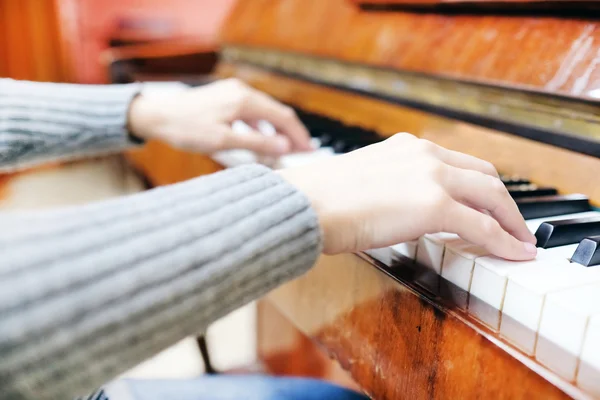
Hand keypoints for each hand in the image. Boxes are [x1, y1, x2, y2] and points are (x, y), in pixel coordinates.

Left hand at [128, 79, 312, 155]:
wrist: (155, 116)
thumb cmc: (185, 129)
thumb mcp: (223, 141)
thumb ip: (257, 144)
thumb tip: (286, 147)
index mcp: (244, 99)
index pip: (282, 117)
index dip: (298, 135)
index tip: (309, 151)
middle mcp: (241, 91)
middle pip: (276, 113)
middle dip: (290, 133)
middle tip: (302, 153)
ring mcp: (232, 93)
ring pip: (263, 113)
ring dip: (275, 132)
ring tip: (283, 150)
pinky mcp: (223, 98)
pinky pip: (249, 113)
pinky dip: (259, 128)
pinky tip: (259, 140)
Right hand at [279, 133, 536, 259]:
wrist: (306, 204)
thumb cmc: (322, 200)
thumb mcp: (364, 182)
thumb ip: (391, 188)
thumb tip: (402, 209)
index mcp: (407, 147)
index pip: (459, 164)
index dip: (481, 187)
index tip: (488, 204)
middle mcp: (424, 153)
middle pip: (485, 175)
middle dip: (505, 202)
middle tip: (513, 224)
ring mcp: (432, 176)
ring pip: (492, 195)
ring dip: (511, 220)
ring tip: (519, 240)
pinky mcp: (435, 204)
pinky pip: (483, 225)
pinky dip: (504, 241)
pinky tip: (514, 253)